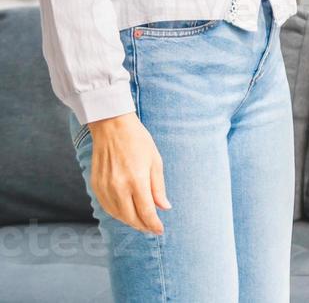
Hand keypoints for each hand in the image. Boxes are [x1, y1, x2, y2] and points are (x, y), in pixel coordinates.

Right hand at [87, 113, 170, 234]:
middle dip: (142, 226)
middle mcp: (119, 187)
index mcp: (137, 180)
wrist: (112, 127)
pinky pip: (106, 207)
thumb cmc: (138, 141)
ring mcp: (105, 187)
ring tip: (141, 223)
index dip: (154, 224)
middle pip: (131, 217)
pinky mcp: (95, 185)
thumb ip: (158, 187)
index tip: (160, 230)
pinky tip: (126, 213)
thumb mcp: (155, 161)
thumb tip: (164, 207)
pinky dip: (117, 213)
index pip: (146, 212)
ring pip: (117, 215)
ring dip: (130, 221)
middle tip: (152, 229)